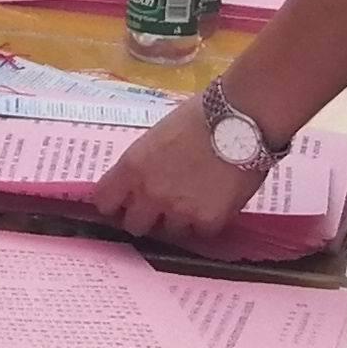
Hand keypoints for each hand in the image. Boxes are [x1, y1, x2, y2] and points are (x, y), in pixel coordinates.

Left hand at [86, 96, 265, 247]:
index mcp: (132, 168)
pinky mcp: (209, 221)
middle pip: (135, 225)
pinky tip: (218, 200)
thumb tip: (140, 179)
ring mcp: (179, 210)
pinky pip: (202, 231)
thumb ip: (144, 164)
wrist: (242, 119)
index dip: (115, 203)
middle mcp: (150, 194)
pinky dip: (208, 220)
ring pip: (171, 231)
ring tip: (198, 197)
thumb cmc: (200, 116)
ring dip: (180, 220)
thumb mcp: (157, 137)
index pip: (104, 202)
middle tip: (163, 205)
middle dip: (146, 217)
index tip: (124, 202)